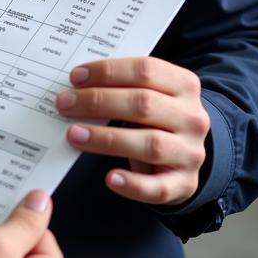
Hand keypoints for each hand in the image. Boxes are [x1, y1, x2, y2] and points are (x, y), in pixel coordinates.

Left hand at [57, 56, 209, 205]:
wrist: (185, 153)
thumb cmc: (156, 116)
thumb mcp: (149, 93)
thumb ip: (121, 85)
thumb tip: (76, 84)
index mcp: (184, 85)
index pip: (145, 70)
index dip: (107, 72)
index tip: (75, 77)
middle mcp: (192, 117)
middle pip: (143, 104)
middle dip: (98, 102)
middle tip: (65, 104)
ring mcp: (191, 152)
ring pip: (150, 144)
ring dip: (106, 139)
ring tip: (74, 135)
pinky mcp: (185, 184)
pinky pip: (159, 188)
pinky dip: (134, 185)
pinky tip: (110, 178)